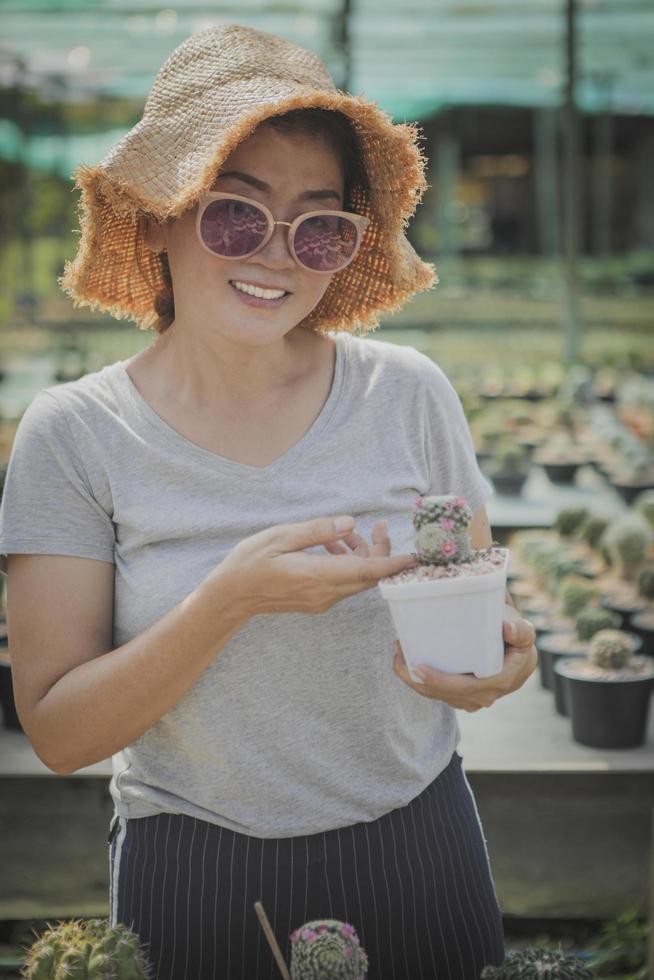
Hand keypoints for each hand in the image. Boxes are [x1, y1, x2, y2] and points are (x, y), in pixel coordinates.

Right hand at [218, 516, 416, 616]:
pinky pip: (343, 583)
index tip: (415, 556)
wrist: (231, 596)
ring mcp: (322, 600)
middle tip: (379, 526)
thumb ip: (317, 530)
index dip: (394, 564)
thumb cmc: (250, 563)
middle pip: (368, 576)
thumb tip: (349, 523)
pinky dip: (346, 564)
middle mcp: (325, 593)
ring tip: (342, 533)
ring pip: (357, 579)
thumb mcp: (280, 537)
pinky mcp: (317, 601)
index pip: (367, 572)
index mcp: (317, 575)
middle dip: (381, 552)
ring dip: (360, 556)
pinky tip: (329, 546)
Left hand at [392, 608, 537, 710]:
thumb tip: (508, 629)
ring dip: (414, 680)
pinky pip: (438, 694)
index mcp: (500, 681)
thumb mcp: (524, 632)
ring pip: (438, 696)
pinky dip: (420, 682)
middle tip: (399, 655)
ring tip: (399, 654)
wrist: (519, 653)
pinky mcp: (462, 698)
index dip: (439, 681)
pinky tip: (406, 662)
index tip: (417, 666)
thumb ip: (520, 630)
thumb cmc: (518, 638)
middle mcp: (485, 696)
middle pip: (444, 694)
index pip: (465, 687)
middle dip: (417, 679)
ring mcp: (473, 700)